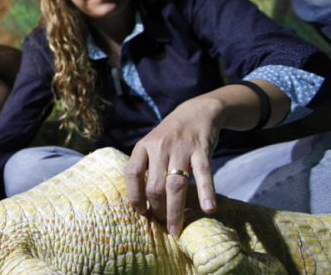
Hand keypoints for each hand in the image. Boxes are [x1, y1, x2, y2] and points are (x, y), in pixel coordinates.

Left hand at [124, 97, 219, 235]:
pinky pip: (203, 173)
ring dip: (175, 210)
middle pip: (154, 185)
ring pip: (175, 184)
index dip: (134, 195)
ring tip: (176, 228)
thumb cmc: (171, 135)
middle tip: (163, 225)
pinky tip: (208, 208)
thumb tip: (141, 200)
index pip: (131, 173)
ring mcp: (181, 148)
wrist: (197, 111)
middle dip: (158, 209)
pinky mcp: (201, 149)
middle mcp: (160, 147)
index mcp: (143, 146)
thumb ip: (146, 166)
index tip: (141, 212)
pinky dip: (206, 192)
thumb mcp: (152, 144)